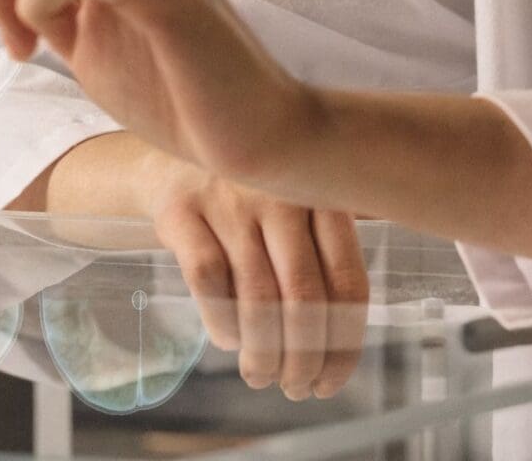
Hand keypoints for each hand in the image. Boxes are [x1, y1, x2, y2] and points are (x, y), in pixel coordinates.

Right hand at [139, 151, 369, 400]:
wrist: (189, 142)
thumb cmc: (260, 195)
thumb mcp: (304, 207)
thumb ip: (327, 258)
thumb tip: (338, 347)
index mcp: (325, 197)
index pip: (348, 281)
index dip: (344, 342)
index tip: (332, 381)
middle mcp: (282, 196)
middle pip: (304, 295)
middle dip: (304, 357)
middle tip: (298, 389)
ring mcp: (231, 201)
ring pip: (257, 296)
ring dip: (264, 352)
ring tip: (263, 377)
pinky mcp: (184, 211)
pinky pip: (208, 280)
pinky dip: (223, 322)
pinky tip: (231, 343)